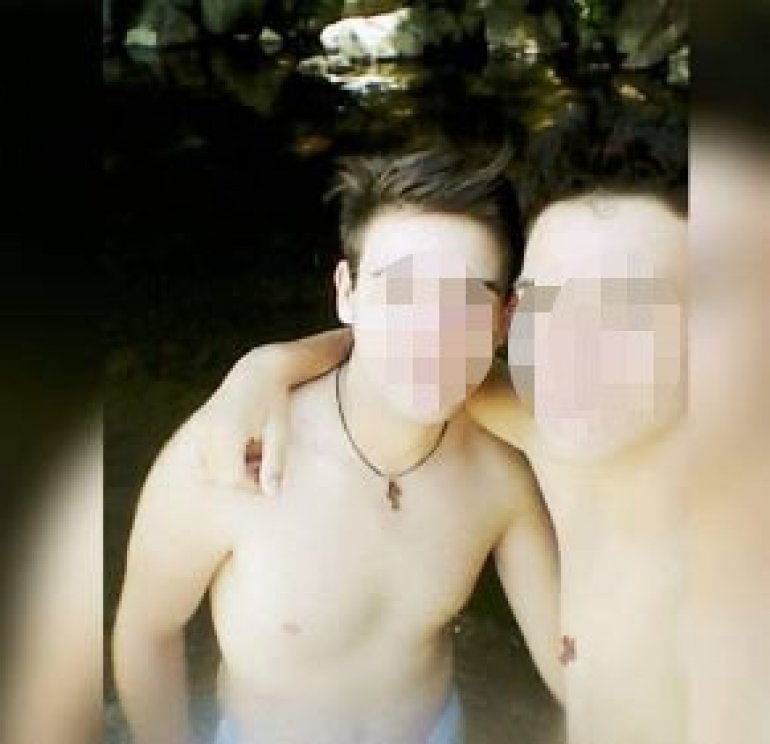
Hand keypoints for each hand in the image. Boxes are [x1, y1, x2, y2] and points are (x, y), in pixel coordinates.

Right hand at [196, 349, 290, 495]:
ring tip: (253, 452)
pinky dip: (223, 462)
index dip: (252, 486)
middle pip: (219, 478)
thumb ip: (274, 464)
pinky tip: (241, 447)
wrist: (256, 372)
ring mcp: (200, 430)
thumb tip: (271, 494)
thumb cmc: (273, 402)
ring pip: (211, 472)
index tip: (268, 475)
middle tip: (263, 460)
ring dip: (232, 471)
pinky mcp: (198, 430)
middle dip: (242, 480)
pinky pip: (206, 460)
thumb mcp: (279, 433)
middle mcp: (208, 432)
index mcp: (228, 431)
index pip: (232, 479)